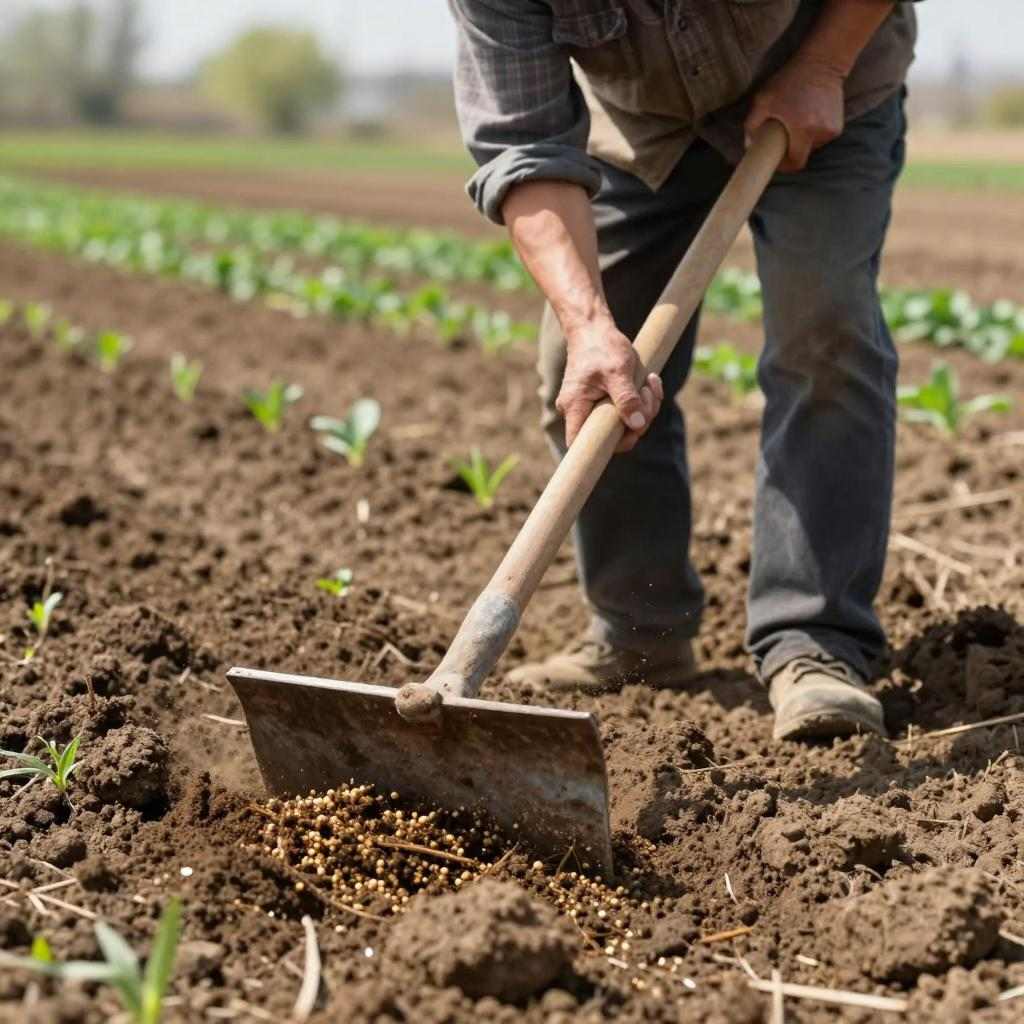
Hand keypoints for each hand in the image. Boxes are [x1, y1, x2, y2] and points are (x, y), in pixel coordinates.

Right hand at [557, 317, 662, 451]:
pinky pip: (624, 411)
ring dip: (644, 407)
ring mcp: (590, 407)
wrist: (594, 327)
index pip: (579, 444)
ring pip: (622, 423)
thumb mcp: (618, 371)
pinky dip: (640, 400)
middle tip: (648, 394)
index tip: (631, 432)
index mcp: (575, 406)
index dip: (604, 448)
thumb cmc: (601, 345)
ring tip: (650, 383)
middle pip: (610, 435)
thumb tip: (638, 425)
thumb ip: (627, 399)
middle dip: (637, 420)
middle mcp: (578, 411)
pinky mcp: (603, 401)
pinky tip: (648, 382)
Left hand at [745, 53, 845, 171]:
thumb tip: (749, 146)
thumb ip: (752, 124)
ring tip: (796, 121)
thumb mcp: (764, 99)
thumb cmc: (790, 80)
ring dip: (801, 140)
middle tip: (782, 136)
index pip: (795, 163)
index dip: (784, 165)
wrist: (824, 61)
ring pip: (811, 147)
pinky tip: (808, 116)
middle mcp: (821, 132)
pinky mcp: (838, 126)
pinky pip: (819, 138)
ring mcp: (832, 130)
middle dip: (791, 150)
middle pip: (802, 155)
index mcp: (803, 129)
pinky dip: (812, 132)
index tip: (776, 159)